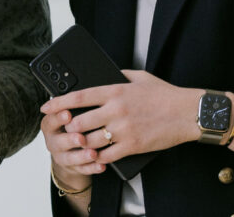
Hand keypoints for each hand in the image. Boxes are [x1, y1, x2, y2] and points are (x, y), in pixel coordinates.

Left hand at [40, 70, 201, 165]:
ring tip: (80, 143)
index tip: (46, 106)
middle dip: (70, 128)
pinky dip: (99, 158)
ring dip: (83, 144)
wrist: (187, 112)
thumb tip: (103, 75)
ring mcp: (124, 129)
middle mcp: (116, 110)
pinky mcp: (132, 145)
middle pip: (80, 122)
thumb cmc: (165, 94)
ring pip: (91, 141)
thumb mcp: (139, 77)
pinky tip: (96, 156)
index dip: (58, 102)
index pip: (78, 96)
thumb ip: (118, 75)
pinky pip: (107, 156)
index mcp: (115, 91)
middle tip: (67, 129)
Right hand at [42, 104, 102, 188]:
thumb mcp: (71, 113)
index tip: (68, 114)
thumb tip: (85, 95)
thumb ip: (74, 106)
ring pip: (70, 158)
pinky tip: (101, 166)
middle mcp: (53, 141)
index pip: (51, 120)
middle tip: (81, 138)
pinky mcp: (73, 168)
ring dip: (82, 156)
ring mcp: (62, 156)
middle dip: (70, 139)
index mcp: (50, 125)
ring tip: (93, 153)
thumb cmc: (75, 123)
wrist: (71, 148)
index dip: (58, 118)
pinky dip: (92, 168)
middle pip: (59, 141)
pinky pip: (82, 170)